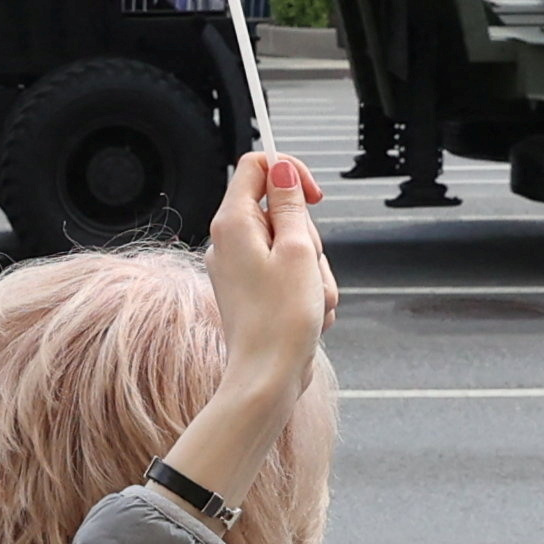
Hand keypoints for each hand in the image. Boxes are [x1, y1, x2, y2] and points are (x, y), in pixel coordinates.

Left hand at [166, 153, 337, 514]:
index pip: (257, 166)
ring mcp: (239, 269)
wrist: (268, 377)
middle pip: (281, 212)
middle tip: (309, 266)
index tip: (315, 196)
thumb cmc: (282, 319)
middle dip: (309, 236)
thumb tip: (281, 167)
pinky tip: (307, 315)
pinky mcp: (253, 293)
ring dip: (313, 271)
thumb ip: (290, 204)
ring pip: (292, 247)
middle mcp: (228, 242)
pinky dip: (306, 291)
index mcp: (233, 222)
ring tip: (310, 299)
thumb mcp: (298, 249)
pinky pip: (290, 276)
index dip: (290, 172)